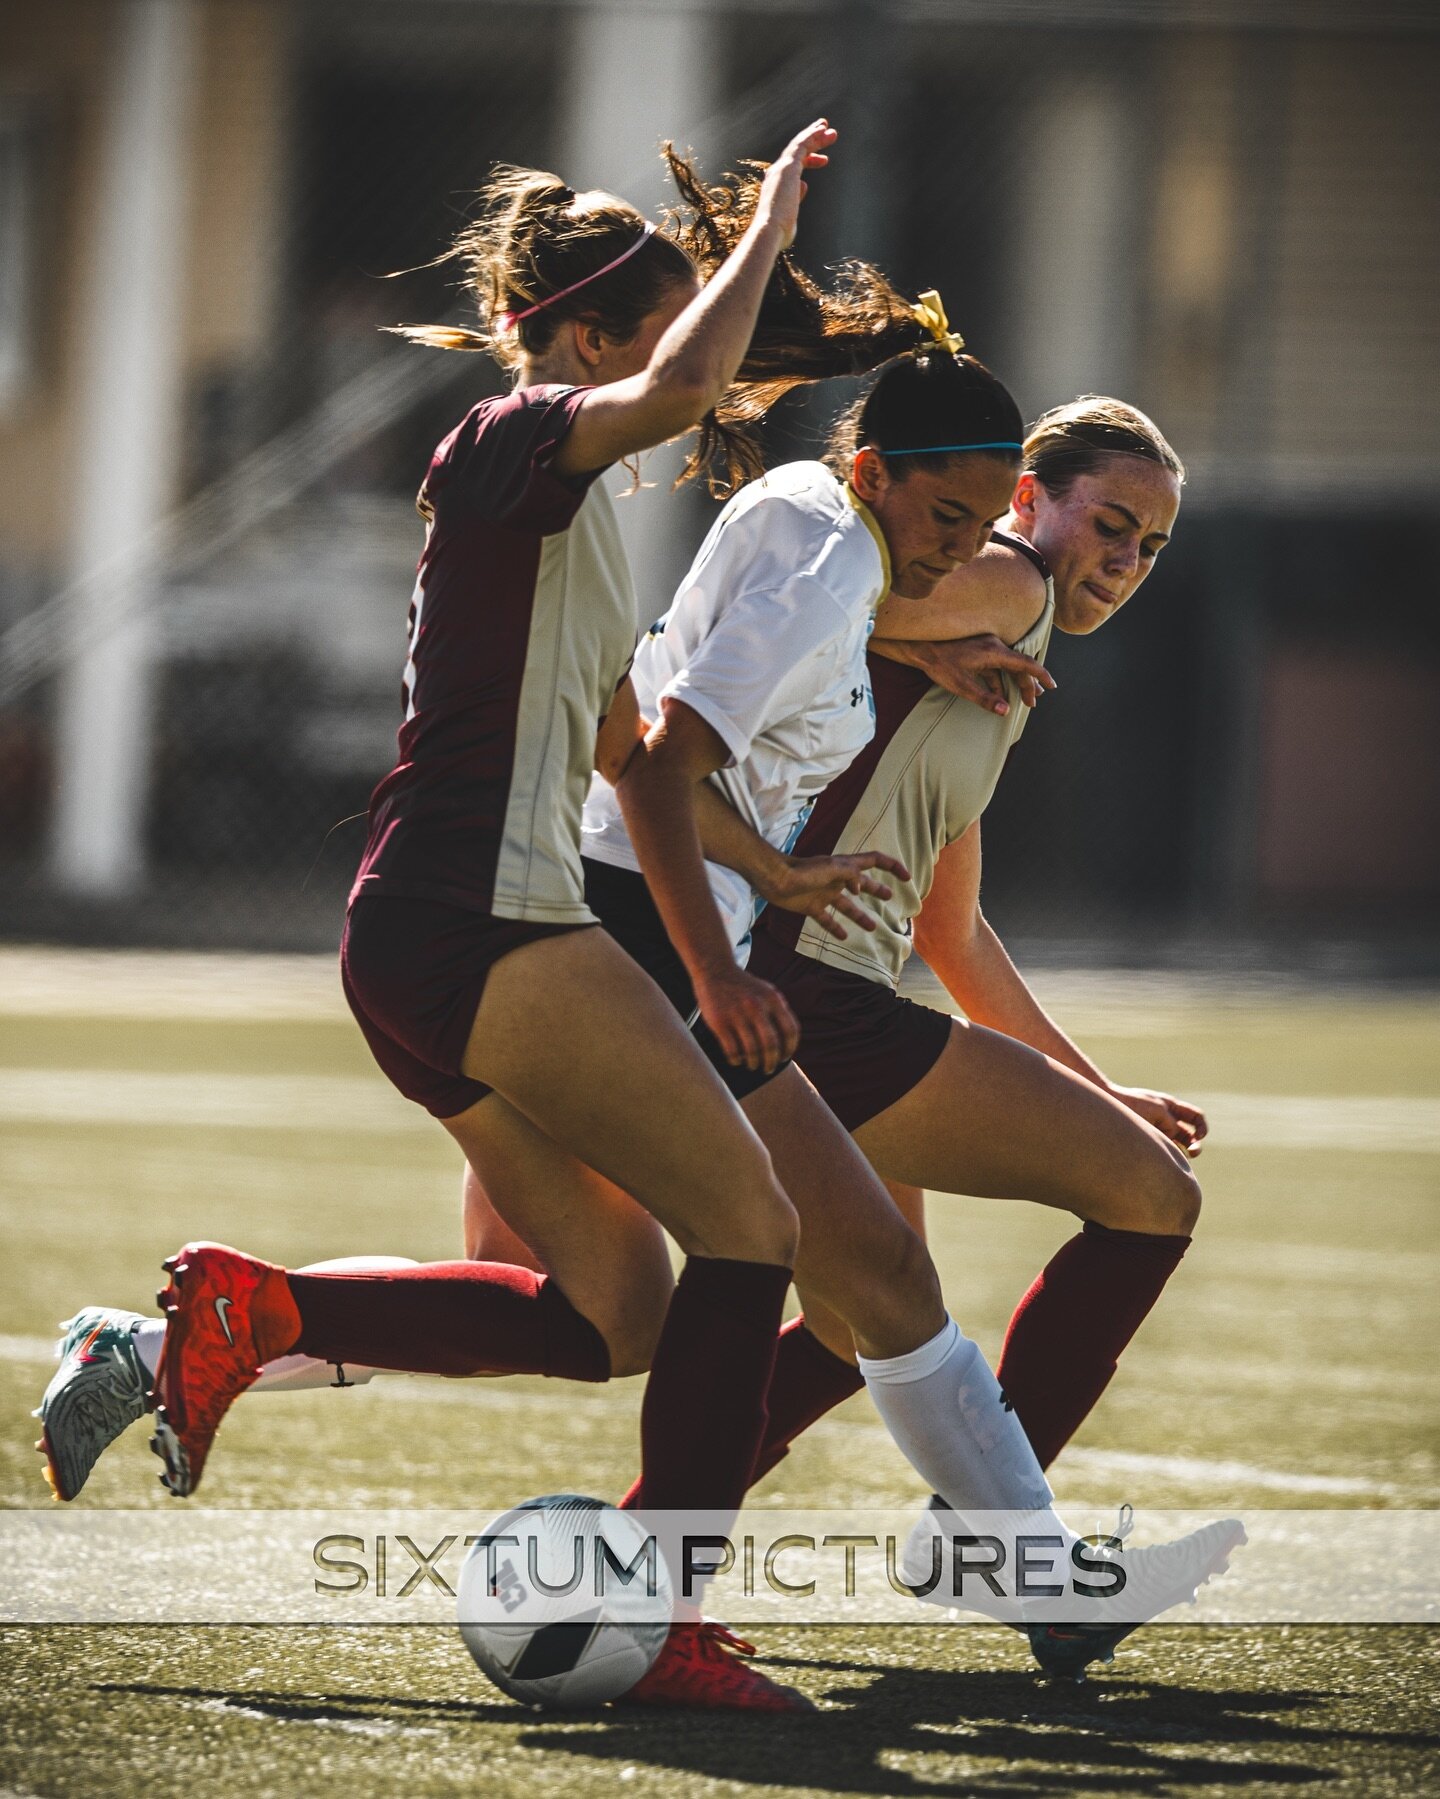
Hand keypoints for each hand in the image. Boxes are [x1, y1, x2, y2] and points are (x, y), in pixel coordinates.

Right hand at [692, 962, 799, 1073]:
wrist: (715, 969)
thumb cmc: (743, 986)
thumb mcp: (766, 991)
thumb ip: (778, 1011)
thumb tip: (788, 1043)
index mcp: (773, 999)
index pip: (790, 1031)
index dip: (790, 1048)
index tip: (784, 1058)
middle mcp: (757, 1006)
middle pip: (771, 1045)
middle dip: (771, 1062)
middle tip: (768, 1069)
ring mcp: (737, 1014)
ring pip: (751, 1050)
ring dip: (754, 1063)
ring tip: (752, 1065)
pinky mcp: (720, 1022)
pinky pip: (732, 1049)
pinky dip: (736, 1059)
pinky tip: (736, 1060)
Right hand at [754, 120, 836, 248]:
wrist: (769, 231)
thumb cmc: (778, 232)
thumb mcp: (791, 215)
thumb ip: (796, 198)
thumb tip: (804, 184)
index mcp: (776, 185)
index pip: (794, 167)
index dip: (810, 160)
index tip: (824, 160)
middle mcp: (777, 173)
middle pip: (796, 152)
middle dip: (811, 141)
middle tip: (825, 131)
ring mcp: (781, 168)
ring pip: (799, 145)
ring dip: (815, 135)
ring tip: (829, 128)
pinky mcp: (788, 166)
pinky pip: (801, 145)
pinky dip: (812, 136)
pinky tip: (823, 130)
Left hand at [762, 849, 910, 940]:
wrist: (775, 879)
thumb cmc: (803, 871)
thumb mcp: (833, 869)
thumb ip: (851, 875)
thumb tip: (861, 887)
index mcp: (845, 866)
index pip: (875, 861)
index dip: (893, 867)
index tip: (906, 877)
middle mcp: (837, 879)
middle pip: (863, 884)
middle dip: (877, 890)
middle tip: (890, 897)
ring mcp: (825, 893)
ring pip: (848, 906)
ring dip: (861, 915)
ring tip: (873, 927)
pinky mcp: (811, 906)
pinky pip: (827, 919)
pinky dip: (836, 928)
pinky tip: (844, 937)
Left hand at [911, 635, 1056, 714]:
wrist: (921, 645)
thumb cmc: (939, 664)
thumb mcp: (961, 685)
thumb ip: (984, 698)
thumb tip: (1005, 711)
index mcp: (994, 651)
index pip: (1025, 663)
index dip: (1040, 674)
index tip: (1052, 685)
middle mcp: (994, 645)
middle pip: (1018, 666)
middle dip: (1027, 685)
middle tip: (1033, 703)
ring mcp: (987, 646)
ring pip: (1008, 666)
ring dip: (1015, 683)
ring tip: (1025, 699)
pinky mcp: (979, 649)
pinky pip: (996, 665)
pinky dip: (1001, 679)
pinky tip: (1001, 694)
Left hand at [1108, 1084, 1208, 1157]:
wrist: (1108, 1104)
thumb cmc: (1131, 1103)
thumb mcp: (1157, 1109)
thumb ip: (1171, 1124)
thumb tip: (1175, 1140)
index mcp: (1172, 1108)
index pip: (1196, 1118)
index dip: (1202, 1128)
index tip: (1199, 1136)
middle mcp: (1168, 1121)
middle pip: (1191, 1137)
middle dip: (1196, 1146)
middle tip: (1192, 1153)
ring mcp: (1159, 1133)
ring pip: (1178, 1148)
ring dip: (1183, 1154)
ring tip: (1178, 1158)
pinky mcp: (1150, 1142)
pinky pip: (1164, 1152)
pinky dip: (1167, 1156)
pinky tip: (1162, 1158)